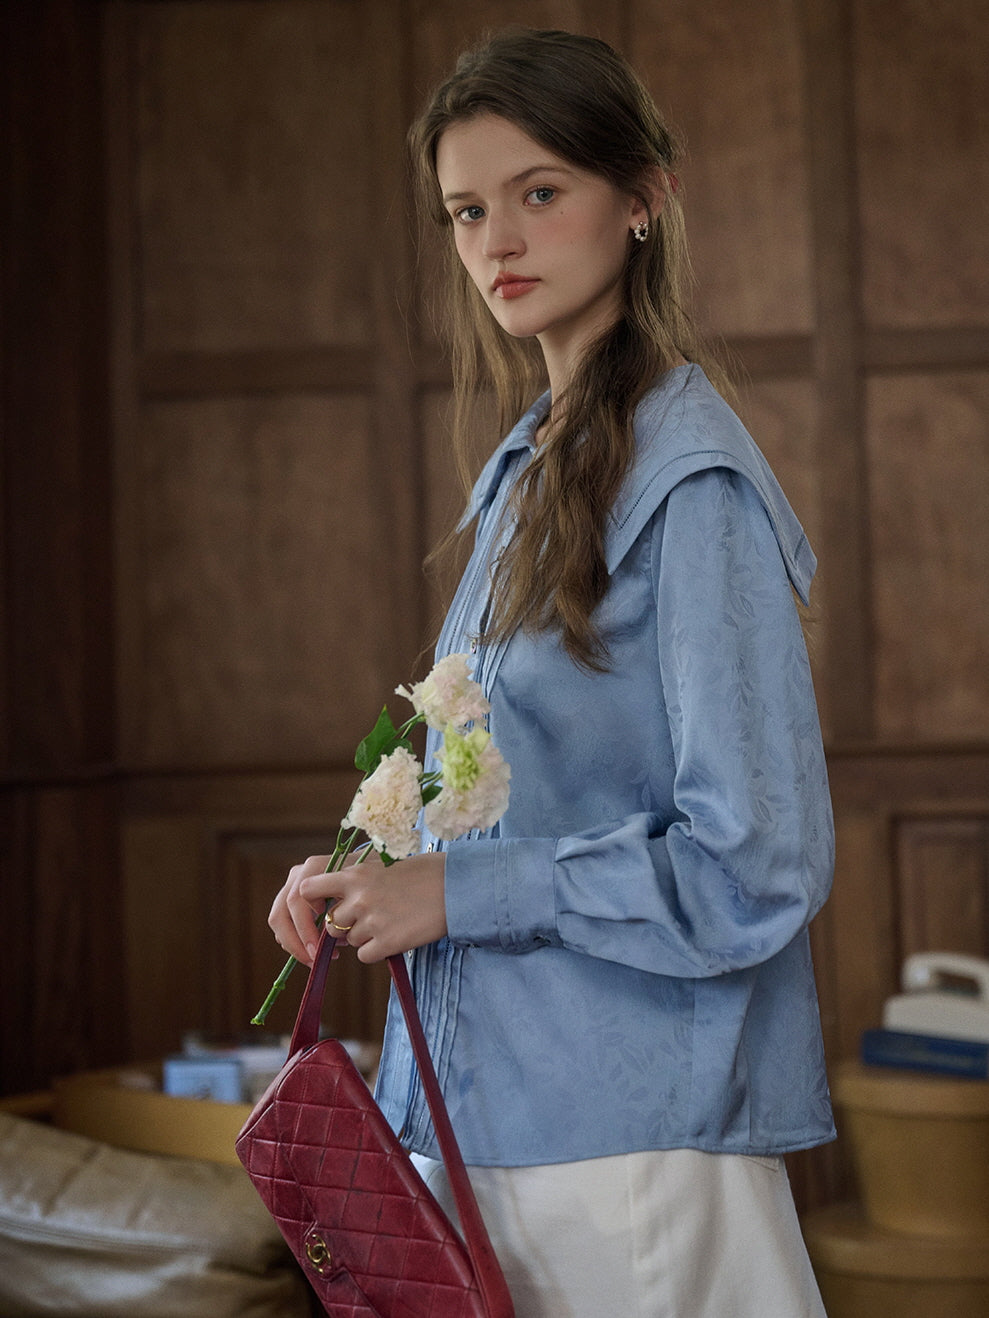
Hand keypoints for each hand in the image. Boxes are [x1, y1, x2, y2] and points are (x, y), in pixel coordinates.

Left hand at [268, 849, 446, 965]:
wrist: (455, 886)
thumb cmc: (422, 873)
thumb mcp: (382, 868)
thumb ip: (356, 882)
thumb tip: (334, 904)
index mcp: (354, 875)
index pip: (308, 888)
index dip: (312, 901)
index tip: (322, 906)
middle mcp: (358, 898)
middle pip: (330, 924)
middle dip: (344, 926)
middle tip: (369, 918)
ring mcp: (372, 921)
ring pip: (350, 941)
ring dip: (364, 937)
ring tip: (391, 921)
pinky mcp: (387, 942)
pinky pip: (366, 955)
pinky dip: (377, 950)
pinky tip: (397, 934)